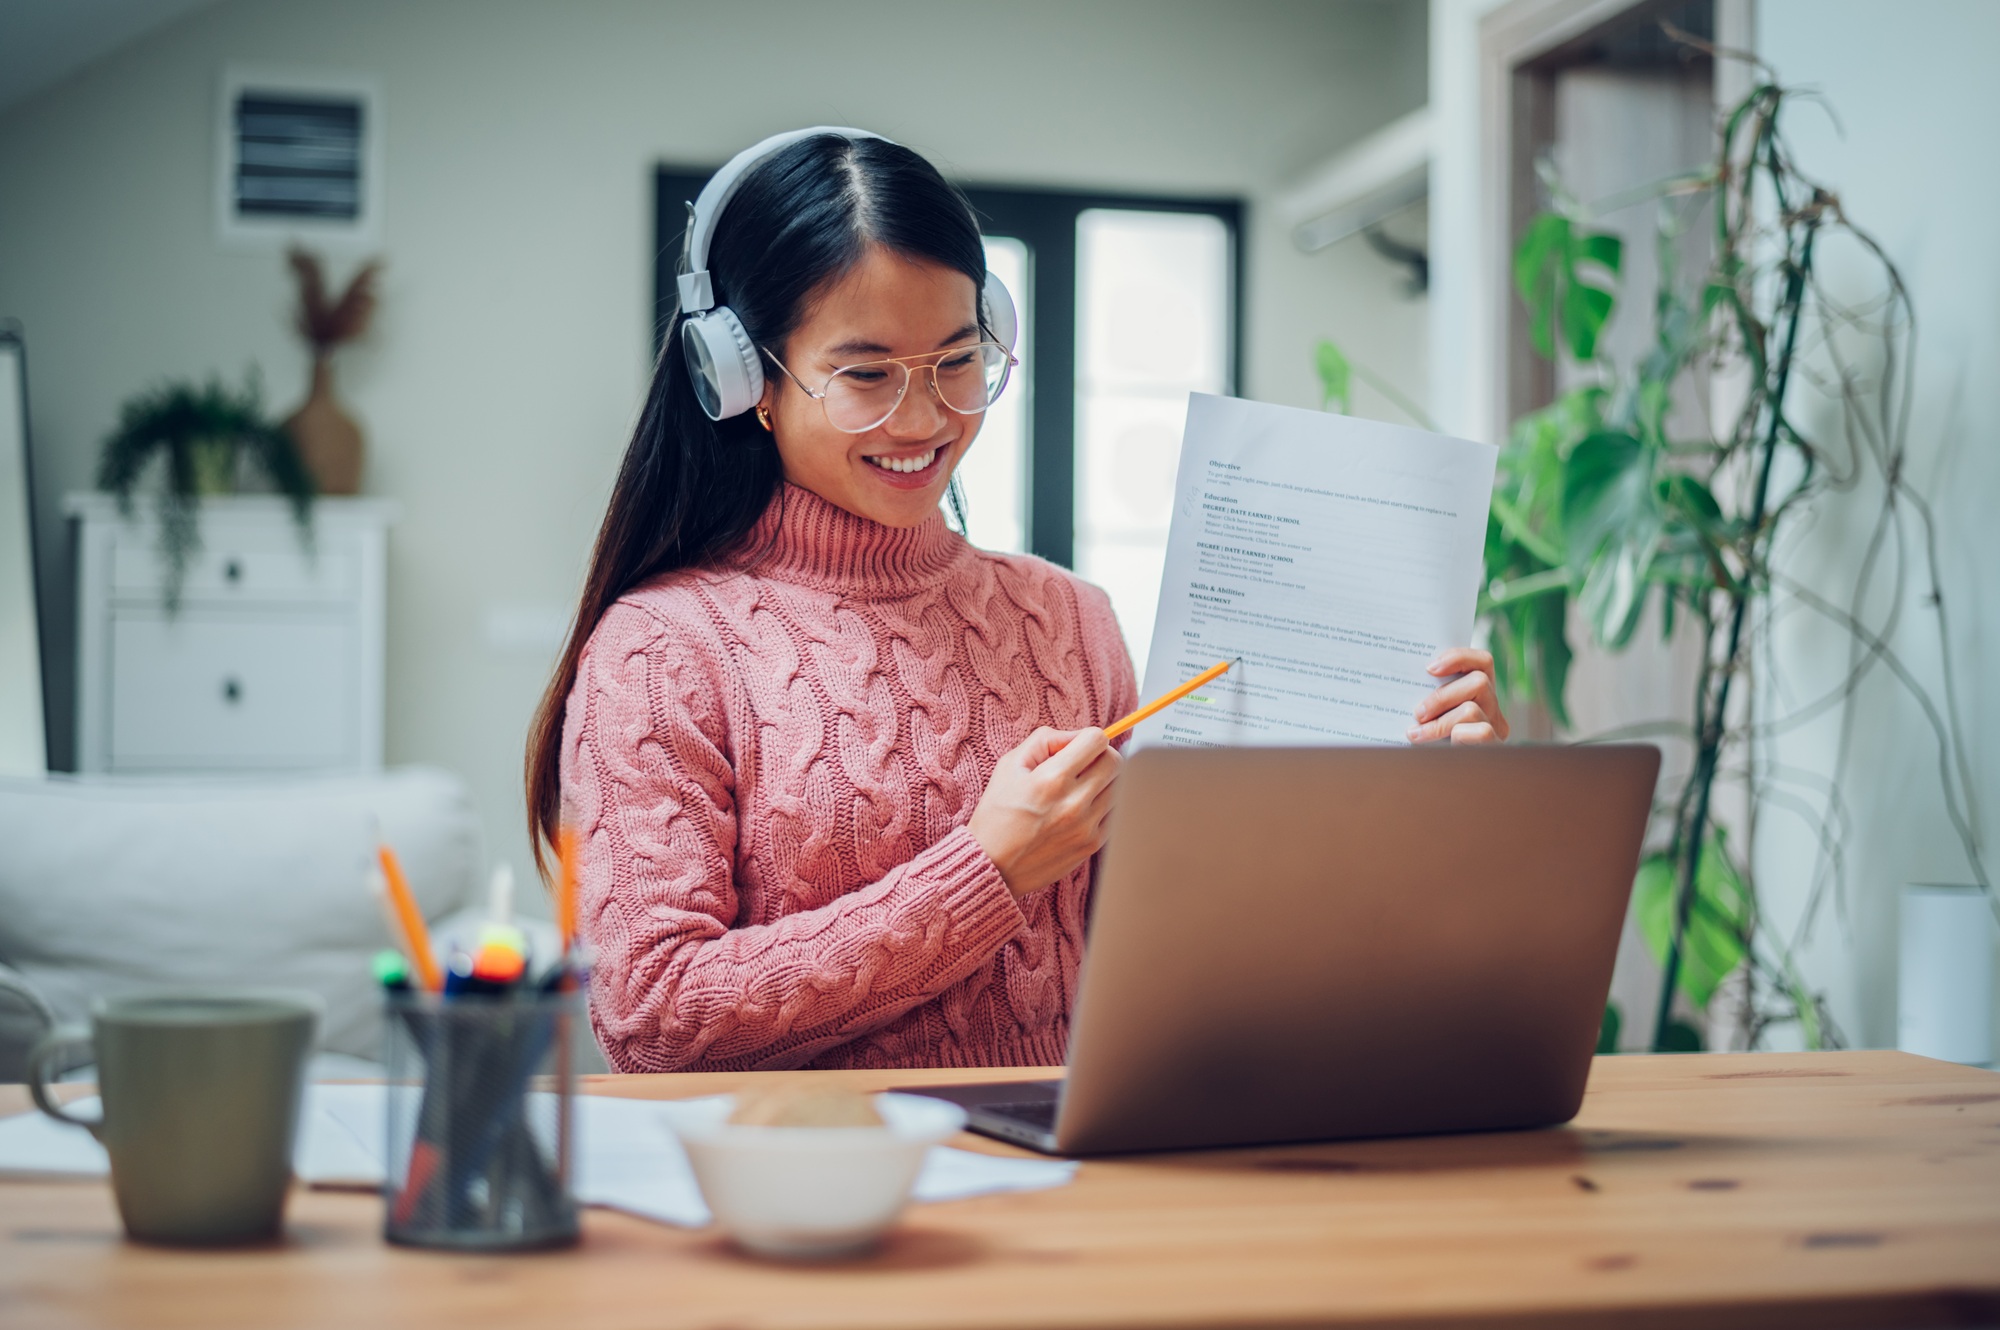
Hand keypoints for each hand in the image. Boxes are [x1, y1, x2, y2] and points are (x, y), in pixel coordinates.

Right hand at [969, 727, 1121, 897]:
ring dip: (1104, 782)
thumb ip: (1045, 740)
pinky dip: (1103, 806)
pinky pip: (1115, 814)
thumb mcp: (1009, 765)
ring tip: (1079, 789)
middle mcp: (1074, 802)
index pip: (1097, 740)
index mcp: (1052, 778)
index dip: (1088, 738)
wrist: (992, 866)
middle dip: (1101, 756)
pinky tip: (1081, 810)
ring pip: (1120, 788)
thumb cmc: (997, 813)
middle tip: (1083, 765)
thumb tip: (1076, 736)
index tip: (1078, 747)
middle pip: (1116, 762)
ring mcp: (1086, 826)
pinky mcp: (1092, 845)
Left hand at [1408, 647, 1509, 744]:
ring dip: (1440, 721)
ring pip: (1472, 709)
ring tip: (1417, 734)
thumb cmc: (1431, 747)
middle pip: (1479, 682)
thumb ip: (1430, 700)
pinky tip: (1437, 749)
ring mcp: (1497, 728)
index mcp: (1480, 694)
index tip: (1429, 668)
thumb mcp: (1431, 717)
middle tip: (1418, 712)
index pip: (1482, 662)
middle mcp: (1493, 709)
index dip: (1458, 657)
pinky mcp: (1496, 747)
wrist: (1449, 790)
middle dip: (1442, 695)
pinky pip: (1479, 732)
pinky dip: (1454, 737)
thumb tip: (1403, 680)